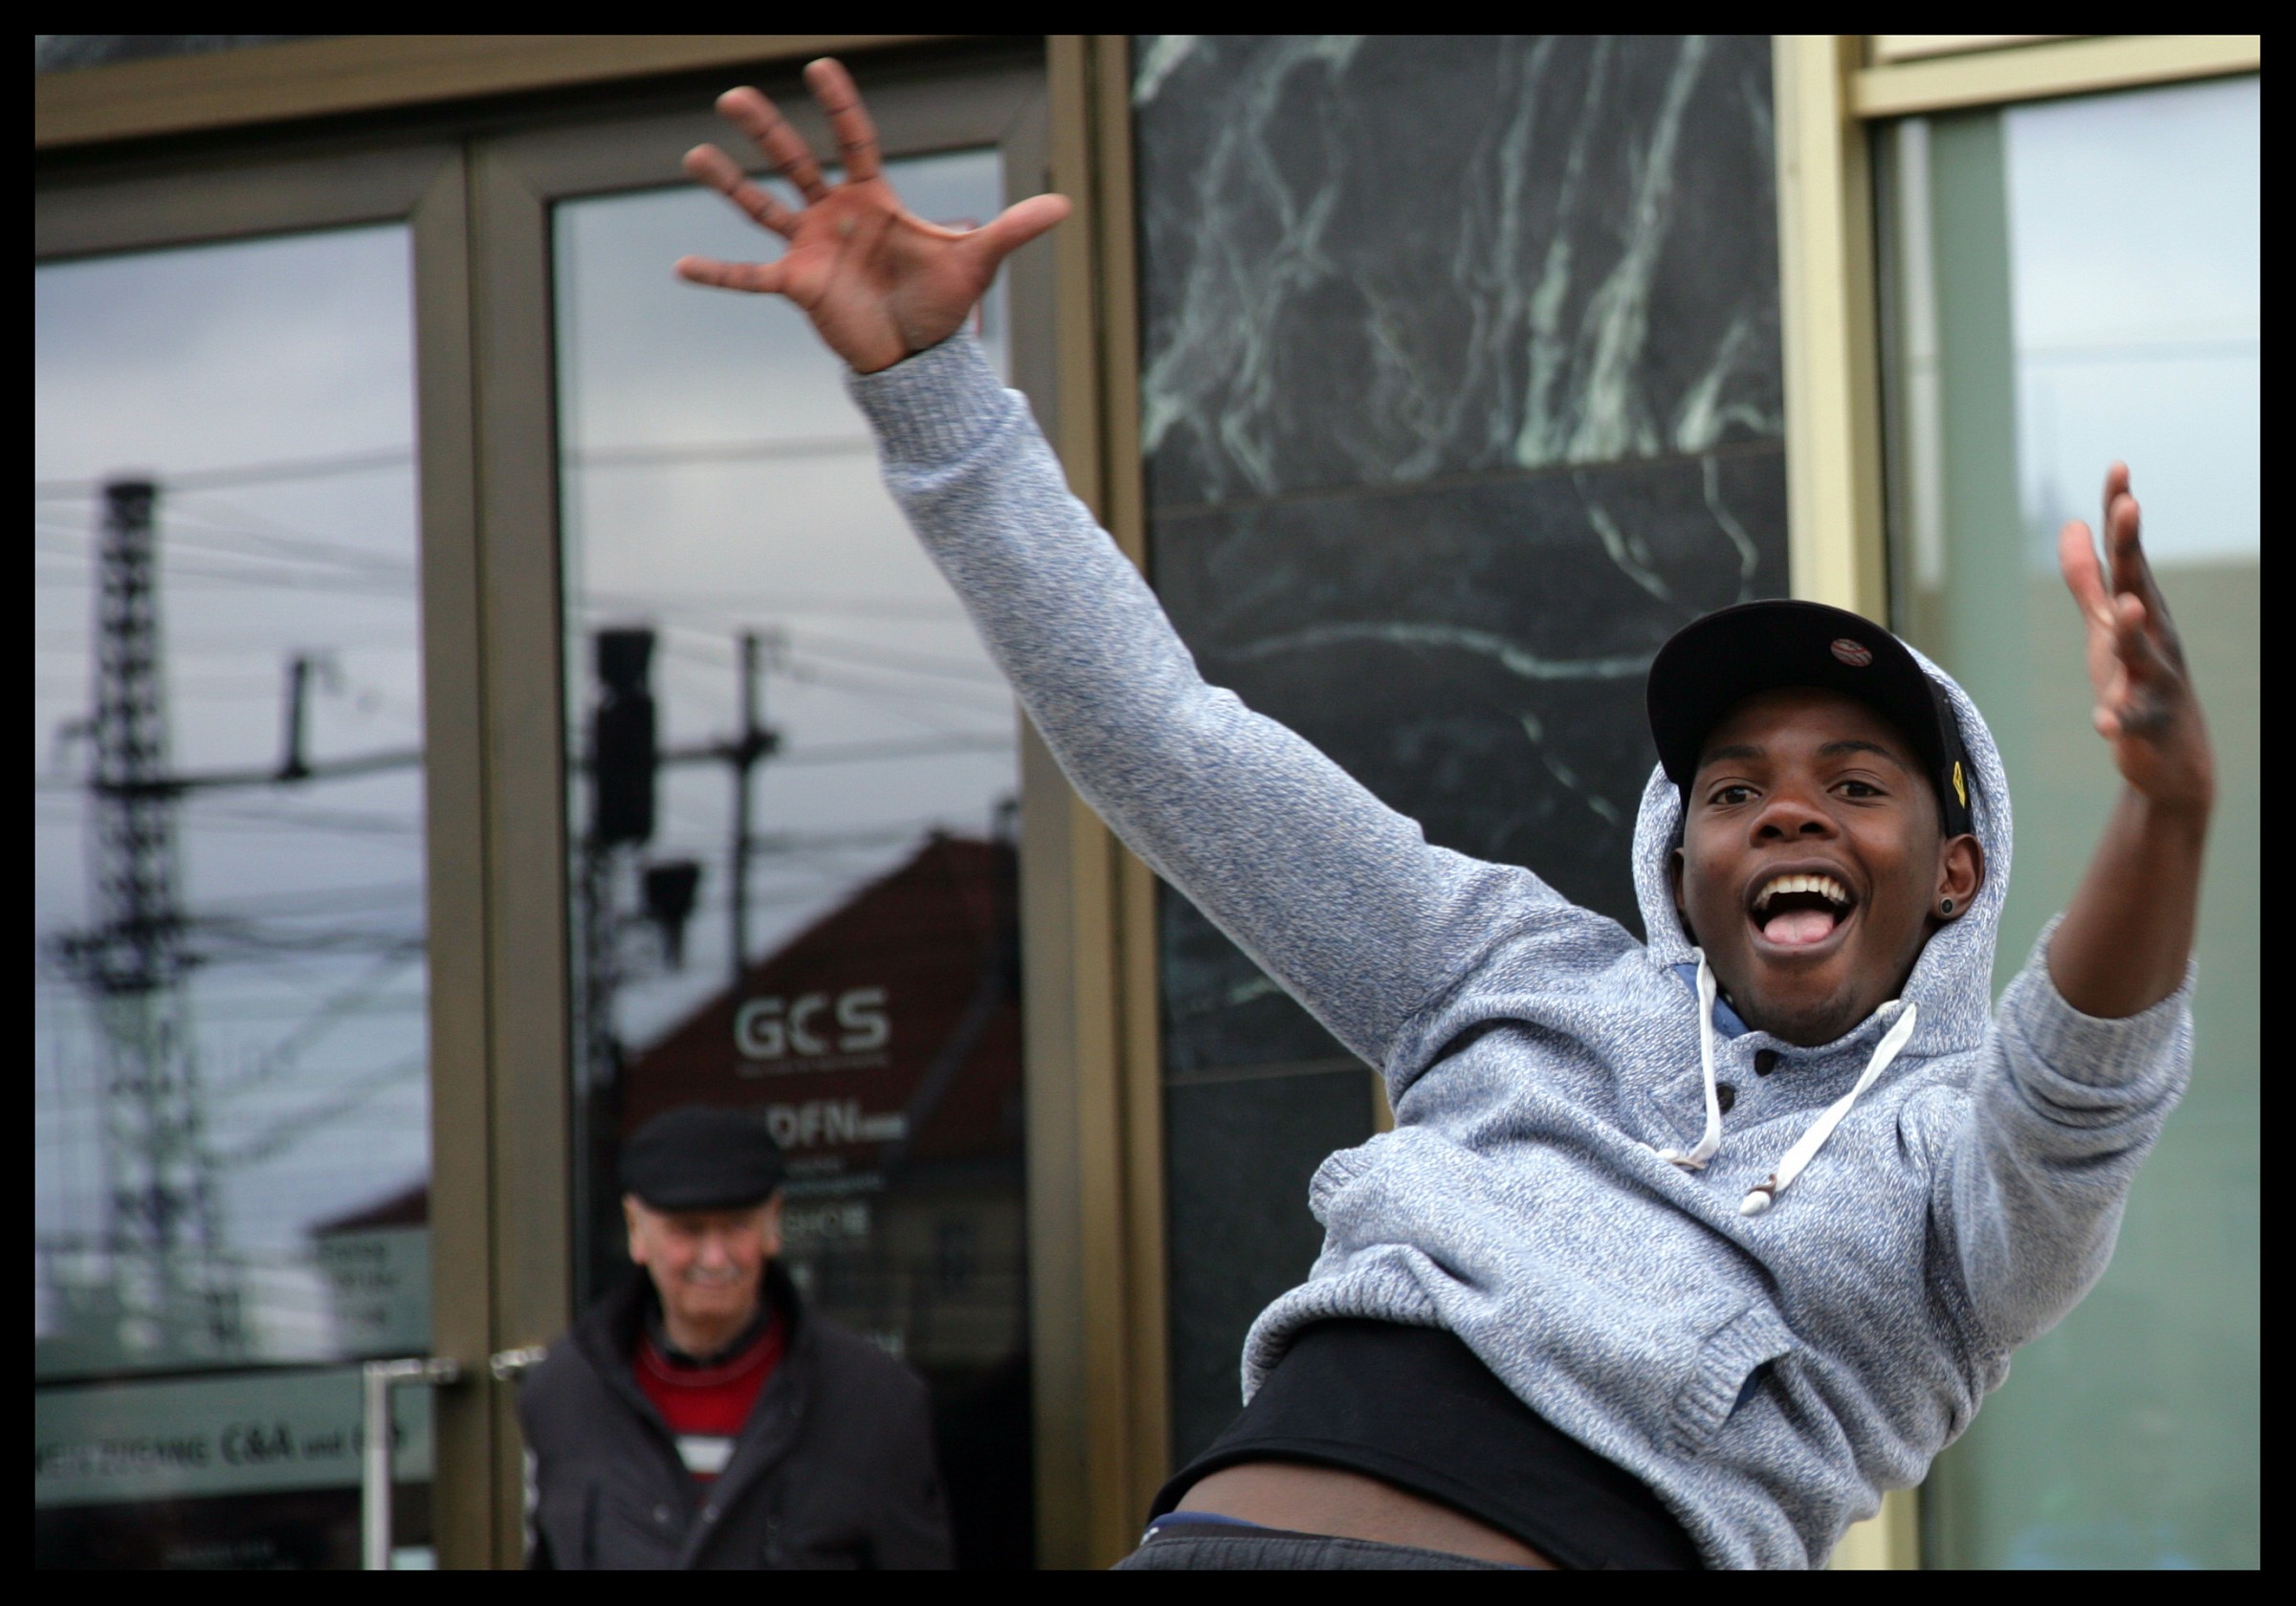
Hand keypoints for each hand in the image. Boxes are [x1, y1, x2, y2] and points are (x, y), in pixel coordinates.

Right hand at [675, 59, 1070, 372]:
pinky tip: (681, 266)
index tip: (820, 66)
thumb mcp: (977, 261)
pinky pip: (750, 278)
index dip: (840, 104)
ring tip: (695, 154)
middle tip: (733, 94)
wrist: (918, 354)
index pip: (853, 137)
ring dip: (729, 184)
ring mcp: (811, 248)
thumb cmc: (942, 302)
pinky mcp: (797, 286)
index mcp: (873, 196)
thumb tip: (1065, 205)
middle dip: (767, 129)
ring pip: (761, 207)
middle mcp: (834, 214)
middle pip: (794, 161)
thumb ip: (1012, 229)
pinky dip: (718, 274)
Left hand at [2056, 464, 2214, 820]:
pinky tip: (2103, 722)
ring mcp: (2152, 680)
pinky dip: (2116, 719)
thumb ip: (2087, 580)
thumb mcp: (2103, 626)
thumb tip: (2074, 524)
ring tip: (2126, 607)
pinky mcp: (2142, 724)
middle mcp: (2153, 637)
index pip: (2129, 555)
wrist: (2170, 756)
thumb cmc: (2134, 678)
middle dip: (2134, 549)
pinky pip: (2129, 721)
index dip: (2122, 514)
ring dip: (2134, 630)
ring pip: (2142, 652)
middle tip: (2130, 507)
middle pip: (2139, 587)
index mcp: (2141, 610)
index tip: (2119, 467)